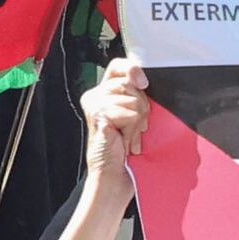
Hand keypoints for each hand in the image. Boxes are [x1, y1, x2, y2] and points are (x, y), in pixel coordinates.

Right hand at [81, 55, 151, 172]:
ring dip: (137, 121)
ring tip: (127, 135)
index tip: (144, 83)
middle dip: (141, 105)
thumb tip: (143, 79)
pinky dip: (132, 129)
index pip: (118, 66)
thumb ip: (137, 93)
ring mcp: (94, 105)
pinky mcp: (98, 116)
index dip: (132, 68)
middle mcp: (95, 96)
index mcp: (104, 92)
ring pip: (132, 99)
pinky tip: (123, 139)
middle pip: (130, 83)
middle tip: (133, 126)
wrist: (115, 173)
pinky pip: (129, 113)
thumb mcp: (137, 114)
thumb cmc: (127, 147)